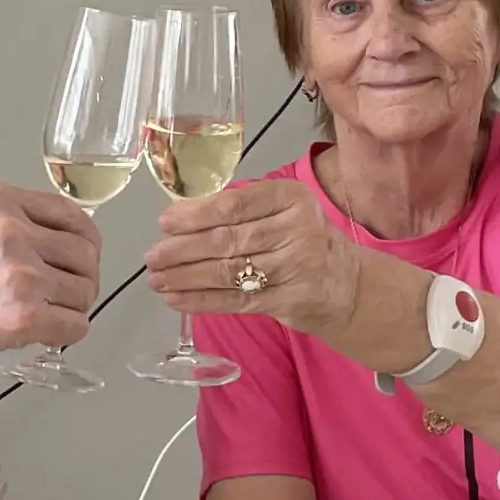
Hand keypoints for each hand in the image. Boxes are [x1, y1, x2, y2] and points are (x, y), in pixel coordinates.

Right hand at [0, 182, 101, 372]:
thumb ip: (8, 219)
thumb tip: (56, 238)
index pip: (69, 213)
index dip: (83, 240)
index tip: (80, 257)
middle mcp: (12, 229)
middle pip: (85, 252)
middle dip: (82, 277)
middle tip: (66, 295)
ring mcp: (20, 273)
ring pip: (84, 290)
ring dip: (72, 307)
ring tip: (48, 316)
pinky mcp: (24, 316)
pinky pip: (75, 326)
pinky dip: (66, 334)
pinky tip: (45, 335)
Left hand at [145, 177, 358, 341]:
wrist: (347, 284)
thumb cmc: (303, 239)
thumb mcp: (283, 211)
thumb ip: (241, 208)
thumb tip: (182, 214)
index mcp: (291, 198)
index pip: (235, 205)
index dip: (195, 215)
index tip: (165, 222)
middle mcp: (296, 230)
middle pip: (227, 240)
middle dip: (182, 249)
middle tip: (152, 256)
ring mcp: (294, 268)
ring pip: (228, 272)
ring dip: (185, 277)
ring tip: (156, 279)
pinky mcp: (288, 301)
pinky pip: (236, 300)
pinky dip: (201, 300)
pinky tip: (176, 299)